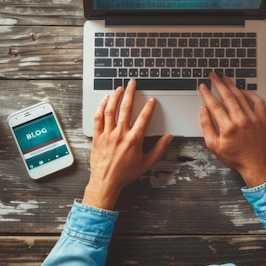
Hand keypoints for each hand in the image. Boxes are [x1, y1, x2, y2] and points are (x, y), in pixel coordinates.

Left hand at [83, 79, 172, 209]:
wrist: (106, 182)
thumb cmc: (125, 174)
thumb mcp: (146, 163)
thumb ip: (159, 149)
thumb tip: (169, 138)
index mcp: (134, 140)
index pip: (143, 118)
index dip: (149, 107)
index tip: (152, 100)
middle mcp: (120, 134)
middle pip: (126, 108)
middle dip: (131, 93)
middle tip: (133, 83)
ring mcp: (107, 134)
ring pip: (111, 110)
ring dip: (115, 96)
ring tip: (119, 88)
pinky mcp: (97, 136)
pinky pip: (98, 117)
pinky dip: (101, 106)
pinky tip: (105, 100)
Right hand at [199, 73, 265, 187]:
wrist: (255, 164)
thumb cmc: (234, 157)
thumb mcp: (213, 145)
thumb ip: (206, 126)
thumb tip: (203, 110)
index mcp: (228, 126)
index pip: (214, 105)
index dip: (207, 94)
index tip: (202, 86)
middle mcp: (241, 119)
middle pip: (227, 96)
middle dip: (218, 84)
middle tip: (213, 75)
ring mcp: (253, 118)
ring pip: (241, 96)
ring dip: (232, 86)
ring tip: (225, 78)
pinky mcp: (262, 118)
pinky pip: (257, 101)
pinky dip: (251, 93)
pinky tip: (243, 90)